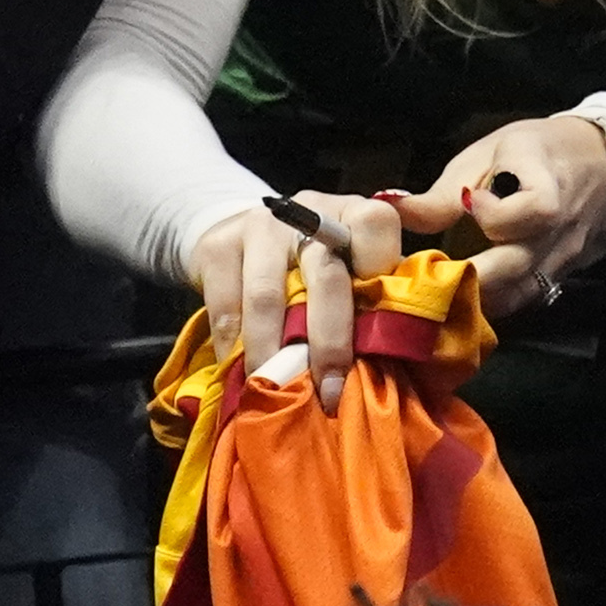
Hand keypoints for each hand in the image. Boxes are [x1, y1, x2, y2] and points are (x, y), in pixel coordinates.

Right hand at [181, 191, 399, 374]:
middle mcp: (308, 212)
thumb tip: (388, 359)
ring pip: (267, 299)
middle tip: (330, 393)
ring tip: (279, 393)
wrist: (242, 234)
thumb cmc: (311, 266)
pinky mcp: (217, 245)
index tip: (377, 319)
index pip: (376, 224)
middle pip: (325, 276)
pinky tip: (242, 375)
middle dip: (329, 343)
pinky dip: (234, 349)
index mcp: (352, 215)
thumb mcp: (346, 268)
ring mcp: (259, 226)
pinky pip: (225, 308)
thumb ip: (369, 298)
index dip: (380, 267)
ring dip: (274, 354)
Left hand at [416, 114, 605, 315]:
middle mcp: (558, 233)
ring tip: (429, 296)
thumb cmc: (536, 152)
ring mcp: (560, 262)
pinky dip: (489, 305)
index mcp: (549, 187)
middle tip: (417, 281)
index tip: (469, 202)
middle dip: (463, 280)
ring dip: (472, 300)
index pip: (532, 212)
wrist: (601, 165)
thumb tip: (389, 208)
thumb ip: (444, 192)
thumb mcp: (490, 154)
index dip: (494, 213)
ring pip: (516, 295)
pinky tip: (458, 303)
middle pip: (517, 269)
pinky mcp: (556, 280)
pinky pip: (521, 301)